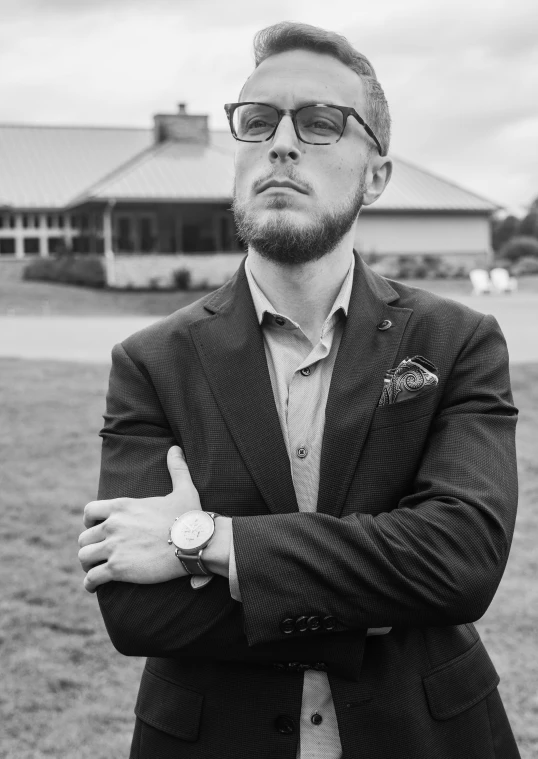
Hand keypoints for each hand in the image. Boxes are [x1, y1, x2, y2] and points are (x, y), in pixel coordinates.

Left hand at [78, 446, 200, 592]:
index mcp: (123, 506)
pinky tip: (94, 586)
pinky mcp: (118, 569)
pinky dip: (90, 584)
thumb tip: (176, 449)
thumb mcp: (183, 489)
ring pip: (84, 557)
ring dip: (88, 564)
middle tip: (97, 554)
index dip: (90, 522)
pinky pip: (92, 578)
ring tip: (94, 570)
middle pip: (84, 537)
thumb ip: (177, 468)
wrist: (195, 542)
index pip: (89, 511)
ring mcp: (114, 547)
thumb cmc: (190, 517)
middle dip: (90, 546)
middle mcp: (113, 525)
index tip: (95, 528)